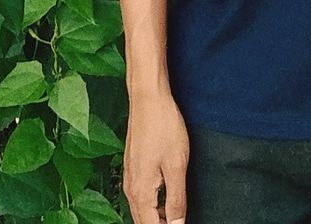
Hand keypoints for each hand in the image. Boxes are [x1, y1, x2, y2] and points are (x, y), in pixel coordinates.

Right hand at [123, 90, 189, 223]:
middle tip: (179, 221)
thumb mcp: (176, 165)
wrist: (148, 98)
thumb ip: (177, 200)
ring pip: (141, 211)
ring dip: (157, 218)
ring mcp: (130, 177)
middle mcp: (130, 189)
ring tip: (175, 216)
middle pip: (144, 222)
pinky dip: (153, 205)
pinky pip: (140, 197)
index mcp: (141, 193)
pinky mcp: (133, 167)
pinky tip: (167, 199)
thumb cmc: (163, 126)